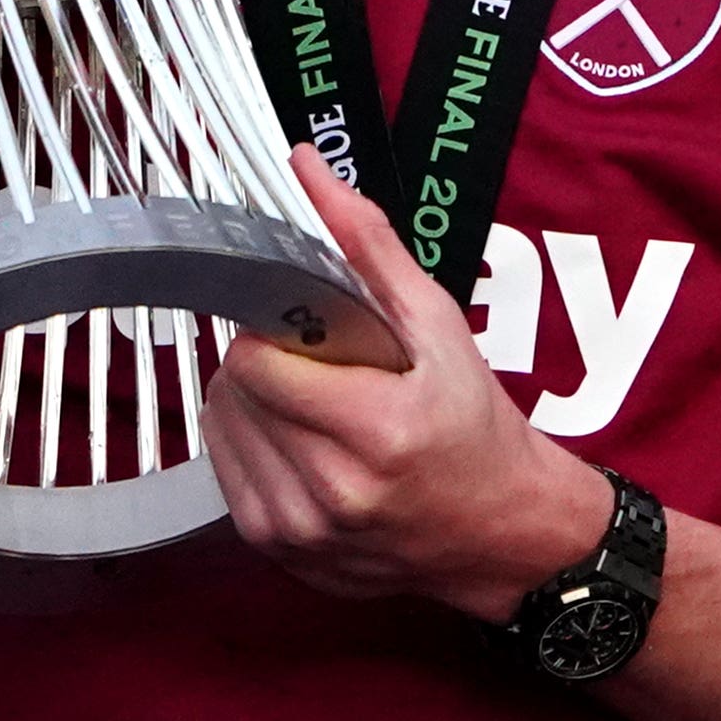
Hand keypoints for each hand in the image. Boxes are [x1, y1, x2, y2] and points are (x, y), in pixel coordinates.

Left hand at [203, 148, 615, 619]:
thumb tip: (307, 167)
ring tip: (315, 405)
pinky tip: (303, 444)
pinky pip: (225, 474)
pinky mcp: (281, 552)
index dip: (273, 332)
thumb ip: (365, 242)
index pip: (252, 361)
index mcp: (375, 430)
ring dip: (254, 405)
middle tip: (321, 367)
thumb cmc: (474, 425)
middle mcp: (332, 491)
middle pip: (233, 392)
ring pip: (221, 429)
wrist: (499, 530)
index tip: (306, 330)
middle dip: (266, 365)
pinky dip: (253, 447)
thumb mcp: (437, 322)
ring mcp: (301, 531)